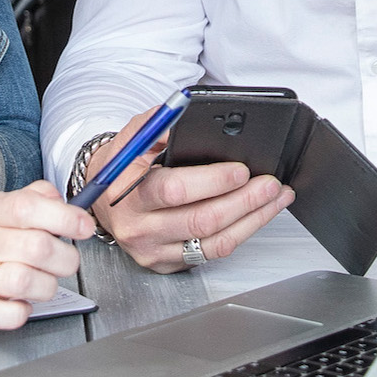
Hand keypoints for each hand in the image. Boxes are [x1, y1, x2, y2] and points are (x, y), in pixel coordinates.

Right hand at [0, 181, 93, 332]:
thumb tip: (64, 201)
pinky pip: (9, 315)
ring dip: (47, 286)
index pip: (28, 207)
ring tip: (43, 283)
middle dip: (66, 258)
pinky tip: (22, 304)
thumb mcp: (7, 208)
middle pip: (37, 247)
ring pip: (26, 281)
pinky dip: (23, 312)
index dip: (64, 217)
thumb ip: (38, 197)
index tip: (84, 227)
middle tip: (65, 262)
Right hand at [87, 110, 292, 272]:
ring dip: (252, 219)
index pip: (174, 190)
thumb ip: (157, 124)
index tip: (241, 170)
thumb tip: (188, 112)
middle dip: (244, 201)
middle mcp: (139, 227)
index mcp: (128, 192)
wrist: (101, 200)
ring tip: (275, 198)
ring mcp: (153, 250)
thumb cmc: (121, 166)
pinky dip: (241, 233)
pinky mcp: (167, 264)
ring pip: (213, 242)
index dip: (212, 181)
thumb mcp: (131, 137)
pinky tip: (257, 216)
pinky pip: (212, 253)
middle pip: (200, 220)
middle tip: (270, 184)